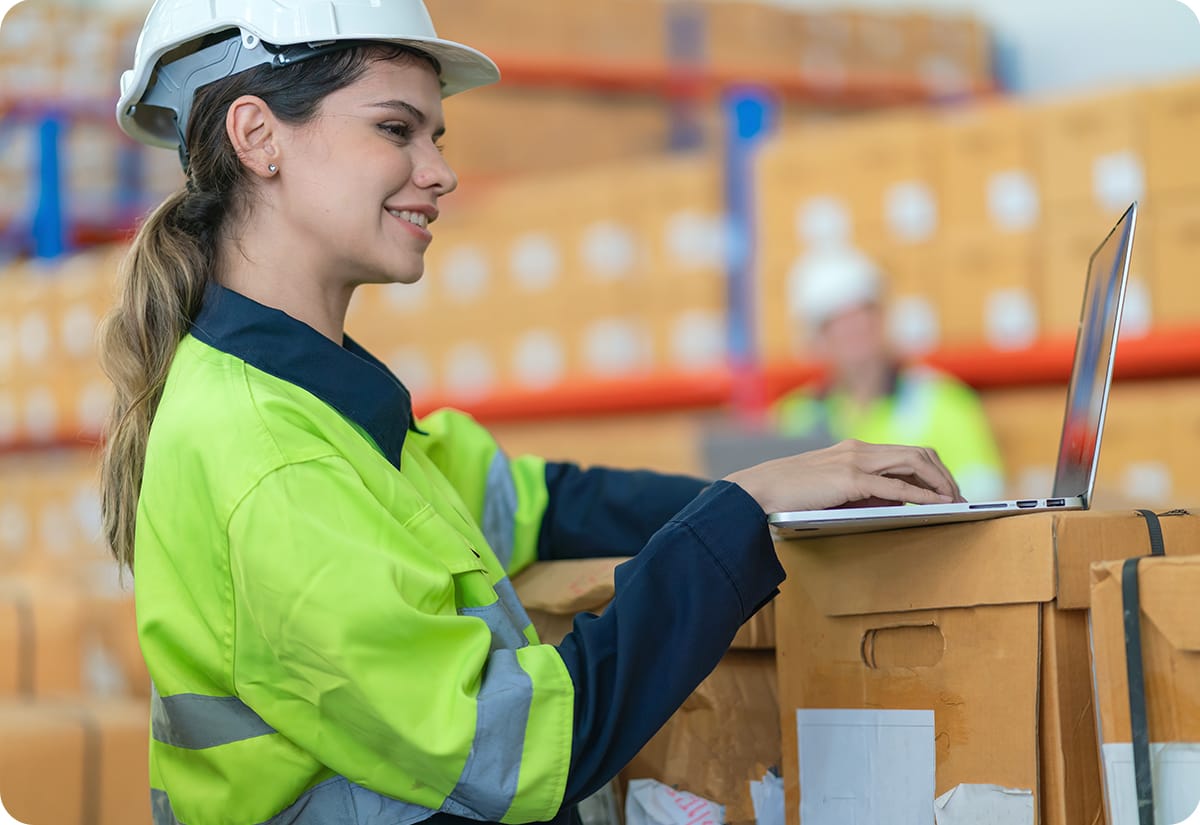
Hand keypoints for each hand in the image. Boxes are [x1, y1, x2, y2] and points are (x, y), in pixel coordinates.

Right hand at [723, 439, 963, 513]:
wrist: (758, 490)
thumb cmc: (788, 494)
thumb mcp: (831, 490)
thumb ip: (863, 493)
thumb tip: (898, 505)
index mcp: (853, 449)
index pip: (905, 451)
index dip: (933, 469)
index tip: (947, 489)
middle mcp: (858, 449)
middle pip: (918, 452)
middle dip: (944, 475)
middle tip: (960, 498)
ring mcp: (855, 461)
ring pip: (914, 463)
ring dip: (940, 483)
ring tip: (954, 503)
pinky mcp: (850, 480)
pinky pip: (896, 487)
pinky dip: (921, 496)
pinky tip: (937, 506)